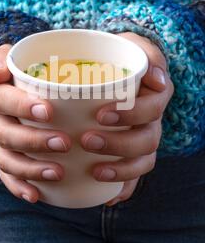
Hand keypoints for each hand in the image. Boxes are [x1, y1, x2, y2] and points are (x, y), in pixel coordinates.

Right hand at [0, 44, 70, 202]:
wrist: (7, 86)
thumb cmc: (17, 69)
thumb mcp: (12, 55)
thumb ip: (7, 57)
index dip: (20, 106)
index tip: (49, 111)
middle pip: (4, 134)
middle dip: (34, 141)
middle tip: (64, 143)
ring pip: (5, 159)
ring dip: (31, 169)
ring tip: (58, 172)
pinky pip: (5, 176)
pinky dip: (19, 187)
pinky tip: (37, 196)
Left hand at [80, 32, 173, 205]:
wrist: (111, 67)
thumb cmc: (118, 56)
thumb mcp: (131, 45)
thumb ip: (146, 54)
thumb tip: (155, 78)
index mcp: (154, 96)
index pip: (151, 109)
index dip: (130, 115)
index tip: (101, 114)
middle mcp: (152, 121)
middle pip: (146, 140)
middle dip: (119, 144)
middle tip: (87, 139)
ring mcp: (143, 139)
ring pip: (143, 161)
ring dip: (122, 170)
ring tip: (95, 171)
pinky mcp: (131, 154)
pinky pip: (134, 177)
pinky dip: (123, 189)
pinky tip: (108, 197)